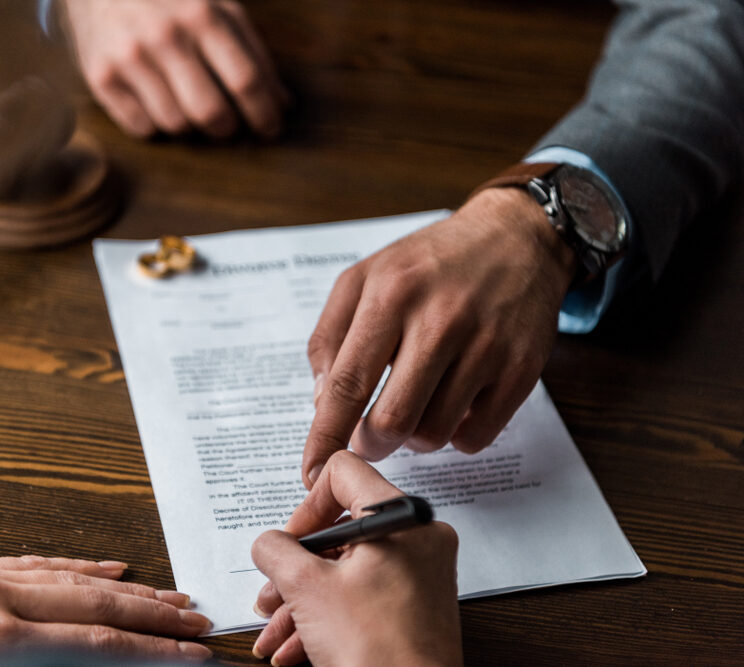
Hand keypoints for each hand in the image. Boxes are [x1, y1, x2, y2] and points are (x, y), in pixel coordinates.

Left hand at [0, 555, 211, 660]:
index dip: (151, 652)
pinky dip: (81, 565)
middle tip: (200, 625)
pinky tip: (113, 567)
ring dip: (131, 589)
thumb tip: (99, 658)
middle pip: (96, 603)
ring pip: (74, 577)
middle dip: (155, 616)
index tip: (191, 658)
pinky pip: (37, 561)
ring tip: (174, 599)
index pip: (95, 643)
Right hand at [61, 0, 287, 137]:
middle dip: (226, 128)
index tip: (271, 130)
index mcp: (203, 15)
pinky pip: (142, 127)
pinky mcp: (101, 76)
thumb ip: (252, 52)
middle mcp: (165, 36)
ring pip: (176, 125)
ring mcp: (130, 57)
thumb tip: (282, 103)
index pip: (245, 80)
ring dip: (188, 125)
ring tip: (184, 102)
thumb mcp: (216, 8)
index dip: (264, 113)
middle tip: (227, 125)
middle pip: (212, 112)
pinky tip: (154, 100)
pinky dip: (154, 124)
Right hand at [251, 451, 461, 665]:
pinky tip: (294, 646)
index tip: (290, 543)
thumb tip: (269, 542)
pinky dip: (328, 615)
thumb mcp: (307, 589)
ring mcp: (421, 574)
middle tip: (272, 593)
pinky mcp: (416, 605)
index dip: (306, 507)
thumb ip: (277, 550)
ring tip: (274, 632)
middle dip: (296, 569)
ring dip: (302, 600)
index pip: (344, 474)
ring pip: (347, 570)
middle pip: (341, 530)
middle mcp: (419, 540)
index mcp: (402, 519)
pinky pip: (364, 594)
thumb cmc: (378, 653)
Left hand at [301, 187, 578, 486]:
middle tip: (369, 436)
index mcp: (390, 295)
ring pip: (433, 434)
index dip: (325, 436)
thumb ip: (330, 336)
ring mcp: (486, 346)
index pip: (347, 384)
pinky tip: (453, 405)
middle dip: (371, 443)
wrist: (516, 239)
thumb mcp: (365, 277)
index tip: (311, 472)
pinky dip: (456, 436)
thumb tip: (321, 403)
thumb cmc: (429, 263)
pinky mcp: (521, 369)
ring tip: (416, 404)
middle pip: (391, 420)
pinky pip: (476, 436)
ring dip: (414, 436)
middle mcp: (439, 320)